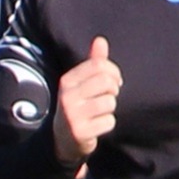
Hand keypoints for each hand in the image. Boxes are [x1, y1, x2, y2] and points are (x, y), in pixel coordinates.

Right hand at [53, 37, 121, 166]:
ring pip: (109, 102)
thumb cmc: (79, 105)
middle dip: (114, 89)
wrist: (63, 139)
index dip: (113, 71)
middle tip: (110, 96)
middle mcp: (67, 96)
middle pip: (106, 81)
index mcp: (67, 80)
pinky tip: (98, 125)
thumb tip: (101, 39)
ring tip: (101, 111)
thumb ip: (93, 62)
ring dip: (111, 108)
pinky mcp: (80, 132)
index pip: (99, 65)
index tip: (115, 80)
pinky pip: (109, 121)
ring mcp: (72, 115)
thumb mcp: (82, 83)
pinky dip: (108, 123)